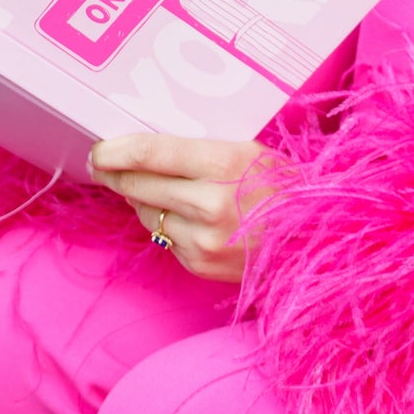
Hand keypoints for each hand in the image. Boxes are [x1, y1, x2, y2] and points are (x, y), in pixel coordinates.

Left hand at [87, 133, 273, 282]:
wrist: (315, 238)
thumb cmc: (282, 187)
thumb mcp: (247, 151)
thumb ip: (197, 150)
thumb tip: (142, 152)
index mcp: (224, 164)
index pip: (151, 152)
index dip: (115, 150)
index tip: (98, 149)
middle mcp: (209, 204)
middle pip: (138, 184)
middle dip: (115, 174)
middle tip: (103, 165)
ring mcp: (203, 240)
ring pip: (146, 213)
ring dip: (143, 200)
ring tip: (158, 189)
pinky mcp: (200, 264)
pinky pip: (164, 237)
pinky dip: (167, 224)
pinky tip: (186, 216)